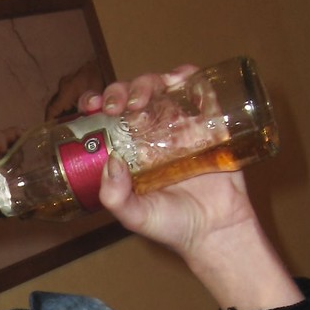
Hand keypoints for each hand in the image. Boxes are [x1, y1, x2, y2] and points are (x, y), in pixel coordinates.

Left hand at [81, 70, 260, 256]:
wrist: (216, 232)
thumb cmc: (173, 226)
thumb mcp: (136, 217)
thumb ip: (116, 197)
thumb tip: (110, 162)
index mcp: (130, 150)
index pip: (107, 117)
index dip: (97, 103)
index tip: (92, 106)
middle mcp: (153, 133)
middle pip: (132, 96)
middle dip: (121, 90)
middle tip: (119, 106)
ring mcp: (182, 126)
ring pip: (162, 87)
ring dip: (150, 82)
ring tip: (143, 98)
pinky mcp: (210, 125)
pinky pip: (202, 92)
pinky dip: (192, 77)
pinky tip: (182, 78)